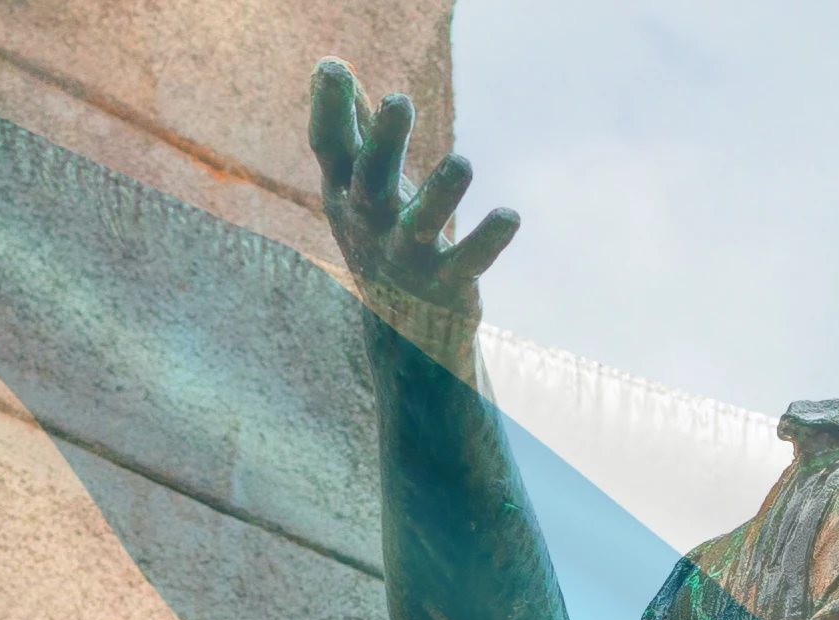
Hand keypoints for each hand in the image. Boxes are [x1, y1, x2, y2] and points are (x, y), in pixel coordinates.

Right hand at [310, 60, 517, 348]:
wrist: (402, 334)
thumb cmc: (382, 236)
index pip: (330, 149)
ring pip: (419, 225)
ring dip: (441, 195)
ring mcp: (407, 257)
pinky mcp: (447, 284)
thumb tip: (329, 66)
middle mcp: (370, 225)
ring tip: (463, 163)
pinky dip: (488, 241)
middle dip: (383, 142)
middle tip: (398, 99)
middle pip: (370, 181)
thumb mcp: (360, 185)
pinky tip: (510, 216)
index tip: (333, 67)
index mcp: (345, 194)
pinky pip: (468, 262)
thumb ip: (351, 129)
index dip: (329, 110)